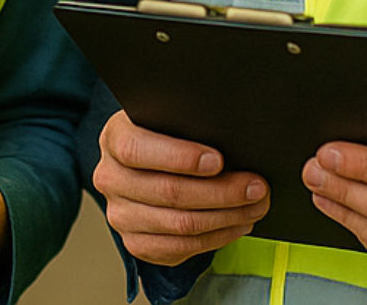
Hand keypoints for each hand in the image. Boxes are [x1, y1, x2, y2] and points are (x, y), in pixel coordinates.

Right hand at [93, 109, 269, 266]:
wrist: (141, 160)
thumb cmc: (161, 132)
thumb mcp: (164, 116)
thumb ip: (186, 122)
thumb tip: (232, 138)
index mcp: (114, 140)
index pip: (139, 150)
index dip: (180, 157)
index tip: (218, 160)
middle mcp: (110, 179)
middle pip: (169, 192)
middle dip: (221, 191)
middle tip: (256, 186)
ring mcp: (121, 216)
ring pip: (180, 225)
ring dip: (226, 218)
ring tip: (254, 206)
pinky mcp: (136, 243)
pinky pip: (180, 250)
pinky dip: (215, 238)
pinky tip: (236, 224)